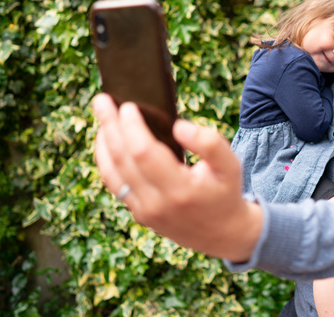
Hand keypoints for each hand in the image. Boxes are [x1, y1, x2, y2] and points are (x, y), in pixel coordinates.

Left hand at [92, 93, 261, 261]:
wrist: (223, 233)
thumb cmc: (225, 191)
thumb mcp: (231, 165)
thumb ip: (209, 142)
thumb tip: (178, 126)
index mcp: (180, 190)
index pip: (143, 153)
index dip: (131, 127)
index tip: (129, 105)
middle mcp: (157, 204)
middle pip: (122, 160)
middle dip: (110, 126)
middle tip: (102, 100)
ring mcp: (144, 212)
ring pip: (111, 173)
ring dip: (103, 143)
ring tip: (102, 118)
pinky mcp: (139, 214)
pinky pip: (115, 184)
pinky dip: (106, 160)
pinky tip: (108, 142)